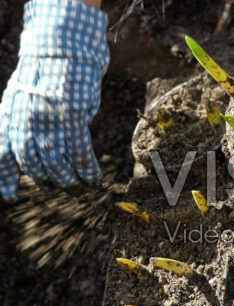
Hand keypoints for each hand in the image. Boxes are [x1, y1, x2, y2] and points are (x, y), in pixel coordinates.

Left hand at [0, 0, 108, 202]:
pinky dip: (86, 169)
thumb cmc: (45, 76)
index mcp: (10, 115)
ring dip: (70, 181)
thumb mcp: (21, 97)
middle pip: (33, 163)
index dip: (6, 178)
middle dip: (48, 182)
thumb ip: (22, 123)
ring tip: (80, 189)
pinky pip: (79, 151)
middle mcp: (25, 119)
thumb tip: (33, 152)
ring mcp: (49, 117)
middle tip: (61, 190)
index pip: (4, 153)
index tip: (9, 198)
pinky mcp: (72, 115)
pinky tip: (93, 178)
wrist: (62, 48)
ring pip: (57, 162)